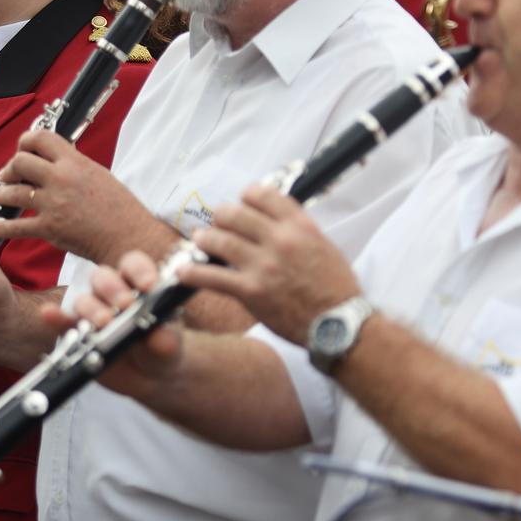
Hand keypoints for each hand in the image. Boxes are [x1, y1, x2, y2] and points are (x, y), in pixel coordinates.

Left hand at [0, 130, 165, 263]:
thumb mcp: (99, 174)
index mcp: (75, 162)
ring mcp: (53, 204)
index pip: (40, 138)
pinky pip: (16, 226)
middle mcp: (61, 179)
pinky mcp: (49, 228)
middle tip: (8, 176)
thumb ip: (74, 165)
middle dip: (9, 168)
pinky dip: (0, 226)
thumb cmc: (120, 209)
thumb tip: (55, 160)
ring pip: (12, 192)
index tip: (22, 148)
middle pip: (20, 161)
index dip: (25, 140)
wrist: (129, 237)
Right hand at [44, 249, 185, 397]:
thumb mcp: (169, 345)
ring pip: (84, 299)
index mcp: (138, 284)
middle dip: (113, 288)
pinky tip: (48, 314)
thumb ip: (165, 339)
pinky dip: (55, 318)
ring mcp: (93, 311)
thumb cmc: (162, 349)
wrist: (149, 376)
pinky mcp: (76, 333)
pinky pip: (63, 322)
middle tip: (125, 305)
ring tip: (103, 323)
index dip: (140, 270)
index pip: (134, 265)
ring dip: (91, 308)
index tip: (149, 286)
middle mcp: (113, 292)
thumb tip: (159, 335)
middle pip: (103, 277)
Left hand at [174, 183, 360, 344]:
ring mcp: (263, 266)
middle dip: (222, 215)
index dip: (247, 195)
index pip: (264, 195)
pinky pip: (212, 277)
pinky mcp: (250, 291)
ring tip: (199, 239)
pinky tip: (182, 270)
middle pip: (236, 214)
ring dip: (205, 238)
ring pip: (220, 240)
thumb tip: (276, 219)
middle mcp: (279, 241)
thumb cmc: (335, 288)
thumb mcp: (324, 246)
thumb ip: (299, 230)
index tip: (242, 201)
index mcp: (300, 226)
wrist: (337, 324)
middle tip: (218, 221)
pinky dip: (193, 272)